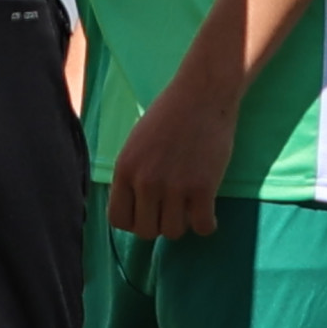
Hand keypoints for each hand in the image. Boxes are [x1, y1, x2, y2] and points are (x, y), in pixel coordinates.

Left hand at [108, 63, 237, 239]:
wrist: (203, 94)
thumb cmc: (169, 114)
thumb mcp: (135, 144)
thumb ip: (131, 176)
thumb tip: (134, 210)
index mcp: (125, 170)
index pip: (119, 221)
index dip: (134, 222)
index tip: (147, 213)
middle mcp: (146, 182)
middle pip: (146, 232)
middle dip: (159, 224)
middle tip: (171, 208)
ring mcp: (174, 187)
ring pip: (173, 232)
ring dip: (183, 223)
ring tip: (189, 206)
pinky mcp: (203, 188)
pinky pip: (202, 227)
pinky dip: (206, 224)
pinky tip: (207, 210)